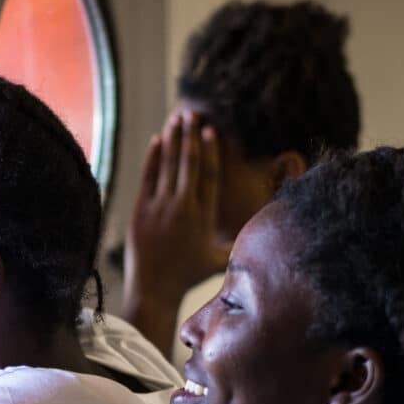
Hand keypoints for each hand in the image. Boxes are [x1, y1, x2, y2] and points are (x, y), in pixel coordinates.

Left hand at [122, 112, 229, 357]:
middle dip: (190, 136)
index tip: (210, 130)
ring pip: (168, 165)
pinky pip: (148, 177)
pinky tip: (157, 140)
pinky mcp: (141, 211)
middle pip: (189, 163)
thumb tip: (262, 234)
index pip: (209, 175)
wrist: (154, 289)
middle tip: (192, 113)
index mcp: (203, 217)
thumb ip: (238, 243)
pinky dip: (153, 157)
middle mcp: (182, 209)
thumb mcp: (218, 261)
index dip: (210, 150)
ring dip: (173, 140)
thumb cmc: (187, 277)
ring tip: (176, 119)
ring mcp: (159, 208)